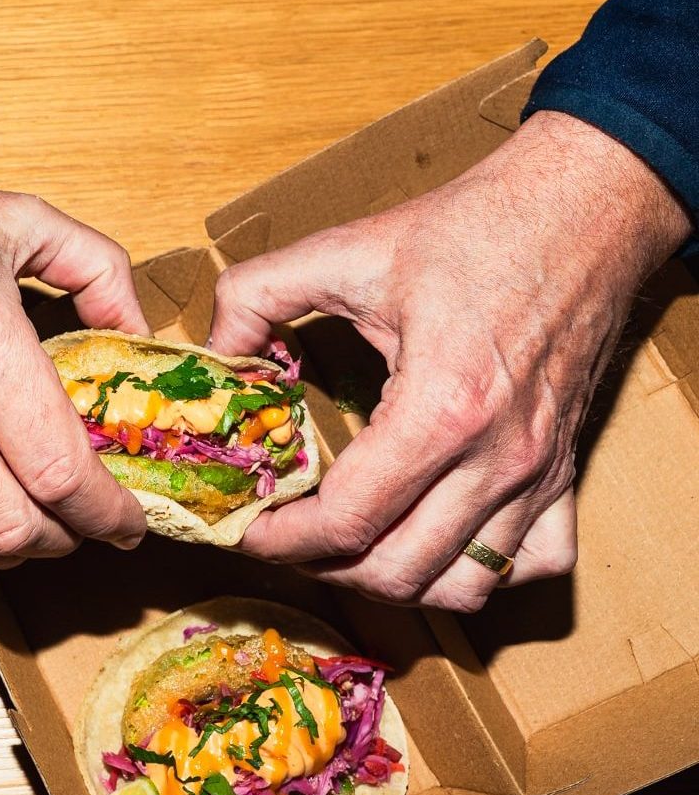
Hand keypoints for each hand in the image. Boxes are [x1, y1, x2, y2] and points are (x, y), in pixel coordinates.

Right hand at [0, 97, 146, 692]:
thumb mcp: (15, 216)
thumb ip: (96, 267)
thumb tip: (141, 334)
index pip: (59, 464)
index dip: (107, 510)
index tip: (128, 519)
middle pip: (12, 519)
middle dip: (63, 538)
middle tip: (81, 525)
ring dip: (3, 560)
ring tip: (26, 539)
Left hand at [208, 111, 688, 610]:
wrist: (585, 207)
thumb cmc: (472, 228)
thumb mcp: (345, 250)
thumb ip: (255, 295)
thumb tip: (210, 351)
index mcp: (441, 407)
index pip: (348, 520)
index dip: (281, 540)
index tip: (245, 529)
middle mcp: (498, 457)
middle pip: (397, 572)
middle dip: (323, 568)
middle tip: (282, 537)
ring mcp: (539, 473)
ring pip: (463, 587)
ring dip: (393, 581)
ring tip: (346, 546)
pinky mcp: (566, 472)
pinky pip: (530, 564)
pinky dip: (476, 570)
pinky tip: (432, 537)